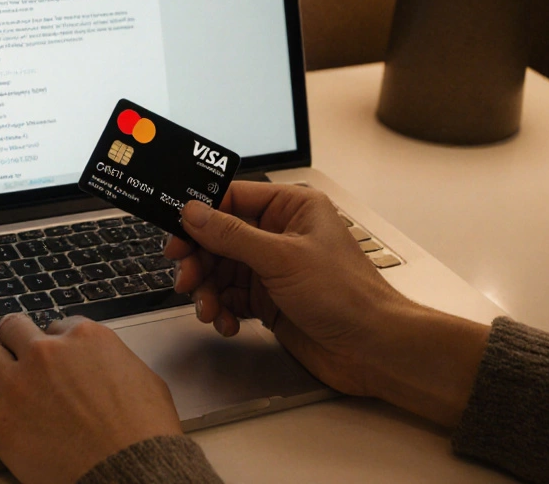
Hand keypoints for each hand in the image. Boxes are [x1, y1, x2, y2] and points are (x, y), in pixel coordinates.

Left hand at [0, 314, 181, 483]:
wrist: (133, 472)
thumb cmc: (145, 433)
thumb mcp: (143, 377)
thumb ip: (112, 359)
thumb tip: (103, 364)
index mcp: (85, 337)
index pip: (56, 325)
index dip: (55, 344)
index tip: (56, 360)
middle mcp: (47, 353)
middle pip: (11, 328)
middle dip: (15, 343)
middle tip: (17, 360)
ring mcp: (19, 386)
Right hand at [166, 181, 489, 427]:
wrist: (373, 349)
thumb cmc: (346, 295)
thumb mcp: (282, 258)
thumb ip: (232, 235)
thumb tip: (193, 212)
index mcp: (291, 207)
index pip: (232, 198)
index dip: (200, 216)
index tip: (175, 235)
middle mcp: (281, 233)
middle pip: (220, 237)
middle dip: (200, 260)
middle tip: (187, 279)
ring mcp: (275, 268)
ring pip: (222, 270)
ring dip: (209, 290)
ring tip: (208, 309)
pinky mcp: (271, 300)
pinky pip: (232, 298)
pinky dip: (223, 310)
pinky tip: (226, 322)